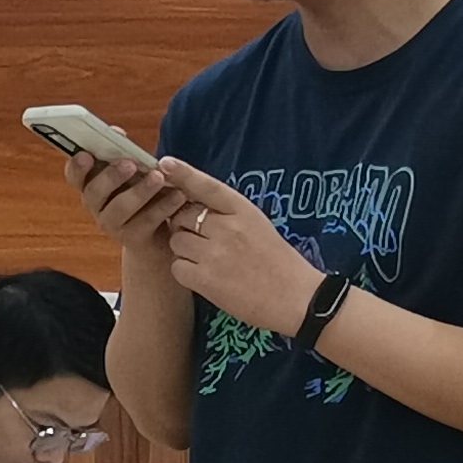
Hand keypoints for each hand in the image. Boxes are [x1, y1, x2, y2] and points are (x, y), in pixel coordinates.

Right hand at [68, 146, 193, 256]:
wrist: (159, 236)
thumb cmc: (144, 195)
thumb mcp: (133, 173)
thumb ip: (123, 154)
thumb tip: (116, 132)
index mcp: (92, 185)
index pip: (74, 175)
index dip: (76, 166)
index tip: (85, 154)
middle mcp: (96, 206)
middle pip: (93, 192)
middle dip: (110, 176)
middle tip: (129, 164)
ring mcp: (112, 224)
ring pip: (119, 208)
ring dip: (139, 191)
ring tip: (158, 178)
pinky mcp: (133, 239)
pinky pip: (146, 222)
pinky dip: (163, 206)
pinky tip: (178, 195)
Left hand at [149, 162, 323, 335]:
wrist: (297, 299)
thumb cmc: (277, 262)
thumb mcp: (258, 225)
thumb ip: (227, 214)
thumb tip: (189, 205)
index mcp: (244, 211)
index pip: (207, 186)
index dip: (183, 174)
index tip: (165, 163)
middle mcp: (227, 228)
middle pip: (182, 216)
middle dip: (185, 226)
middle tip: (206, 242)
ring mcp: (214, 253)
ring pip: (176, 241)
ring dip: (185, 250)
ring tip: (210, 262)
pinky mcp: (205, 279)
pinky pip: (177, 267)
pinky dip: (186, 272)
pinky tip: (206, 278)